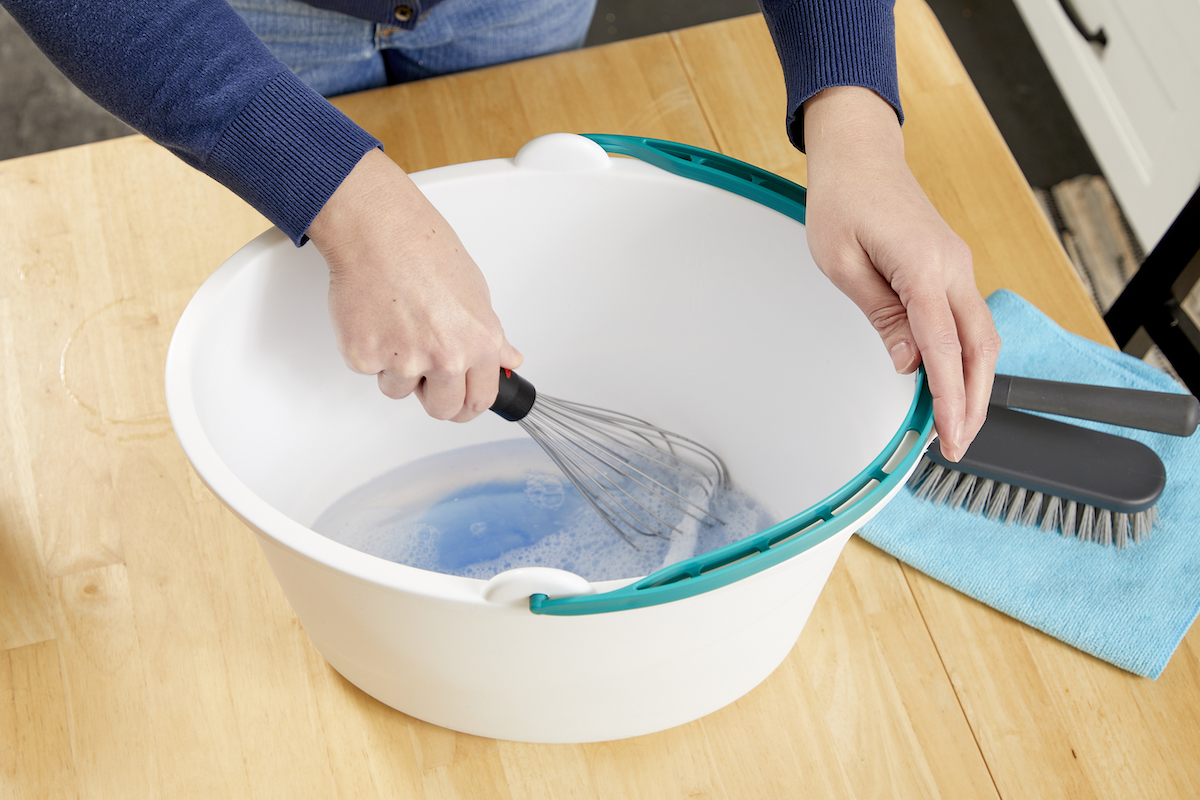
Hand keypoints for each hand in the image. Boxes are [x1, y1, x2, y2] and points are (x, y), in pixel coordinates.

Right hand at [306, 148, 522, 421]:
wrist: (377, 229)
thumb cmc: (424, 249)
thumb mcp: (475, 292)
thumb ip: (490, 336)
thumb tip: (508, 359)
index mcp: (479, 343)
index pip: (480, 401)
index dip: (467, 404)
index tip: (460, 400)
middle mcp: (446, 357)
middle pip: (443, 410)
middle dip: (434, 396)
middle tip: (424, 369)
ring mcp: (404, 361)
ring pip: (400, 390)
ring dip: (397, 369)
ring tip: (397, 324)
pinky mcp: (365, 358)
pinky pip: (370, 371)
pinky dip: (369, 350)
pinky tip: (376, 317)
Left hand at [802, 87, 1000, 460]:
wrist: (859, 156)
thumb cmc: (842, 201)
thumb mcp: (842, 264)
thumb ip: (881, 315)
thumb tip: (908, 362)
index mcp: (924, 266)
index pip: (945, 347)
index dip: (951, 398)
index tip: (949, 435)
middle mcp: (952, 265)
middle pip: (980, 347)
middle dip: (974, 401)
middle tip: (958, 444)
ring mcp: (957, 265)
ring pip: (982, 335)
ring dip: (975, 383)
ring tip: (959, 424)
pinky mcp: (950, 266)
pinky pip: (968, 319)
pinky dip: (966, 357)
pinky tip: (953, 382)